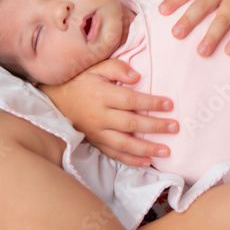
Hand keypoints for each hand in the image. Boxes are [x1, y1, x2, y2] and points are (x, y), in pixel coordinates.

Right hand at [38, 58, 178, 166]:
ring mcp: (97, 132)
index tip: (169, 104)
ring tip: (166, 151)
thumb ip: (116, 68)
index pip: (131, 100)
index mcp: (102, 95)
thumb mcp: (95, 67)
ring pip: (124, 143)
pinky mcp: (95, 142)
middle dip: (155, 126)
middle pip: (131, 123)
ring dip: (147, 149)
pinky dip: (130, 160)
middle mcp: (100, 116)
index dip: (151, 102)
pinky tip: (146, 162)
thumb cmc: (80, 81)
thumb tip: (137, 77)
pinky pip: (114, 154)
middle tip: (174, 127)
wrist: (55, 101)